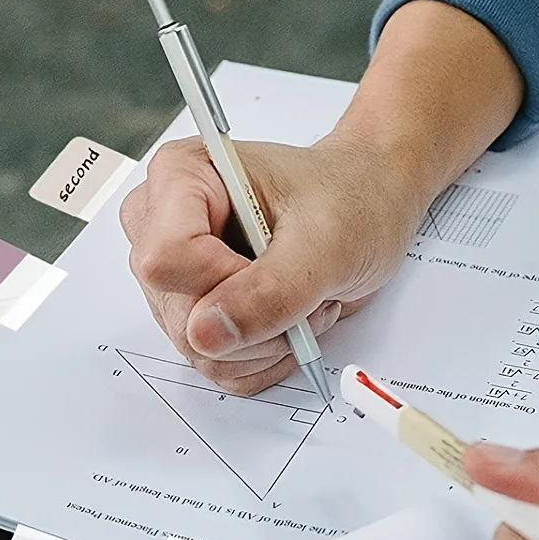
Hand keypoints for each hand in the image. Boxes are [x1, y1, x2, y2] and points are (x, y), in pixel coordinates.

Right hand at [120, 0, 524, 394]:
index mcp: (179, 178)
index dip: (224, 283)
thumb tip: (205, 335)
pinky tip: (293, 314)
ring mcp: (174, 269)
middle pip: (173, 310)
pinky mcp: (194, 305)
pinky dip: (263, 354)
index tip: (280, 264)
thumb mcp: (331, 241)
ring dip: (263, 339)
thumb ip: (269, 290)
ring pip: (192, 346)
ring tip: (306, 296)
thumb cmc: (357, 198)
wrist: (378, 198)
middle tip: (306, 285)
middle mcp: (160, 220)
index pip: (163, 259)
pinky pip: (214, 361)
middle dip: (251, 316)